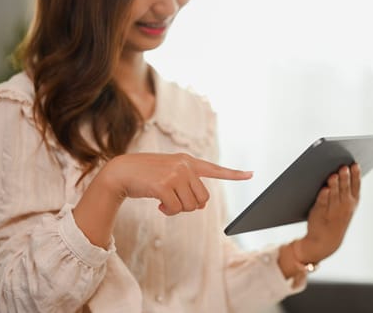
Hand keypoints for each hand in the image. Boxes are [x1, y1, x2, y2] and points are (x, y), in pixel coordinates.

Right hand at [102, 153, 251, 215]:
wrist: (122, 172)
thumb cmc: (146, 176)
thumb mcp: (169, 175)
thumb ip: (187, 185)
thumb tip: (202, 205)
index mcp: (188, 161)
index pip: (215, 169)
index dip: (234, 174)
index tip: (251, 174)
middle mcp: (185, 165)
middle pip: (203, 198)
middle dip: (189, 205)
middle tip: (173, 201)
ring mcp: (175, 174)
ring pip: (191, 205)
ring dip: (177, 209)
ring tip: (164, 201)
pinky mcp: (164, 185)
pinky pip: (176, 208)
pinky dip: (168, 211)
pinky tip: (158, 204)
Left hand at [295, 164, 360, 263]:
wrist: (326, 241)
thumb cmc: (335, 218)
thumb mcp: (346, 206)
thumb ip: (346, 190)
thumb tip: (344, 169)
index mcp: (352, 202)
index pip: (356, 186)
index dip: (356, 175)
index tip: (354, 164)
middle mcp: (344, 206)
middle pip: (344, 188)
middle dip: (344, 177)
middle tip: (343, 167)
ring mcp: (332, 210)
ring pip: (334, 194)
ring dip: (334, 185)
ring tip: (333, 175)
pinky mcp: (320, 212)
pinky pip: (322, 203)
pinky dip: (324, 196)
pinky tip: (324, 189)